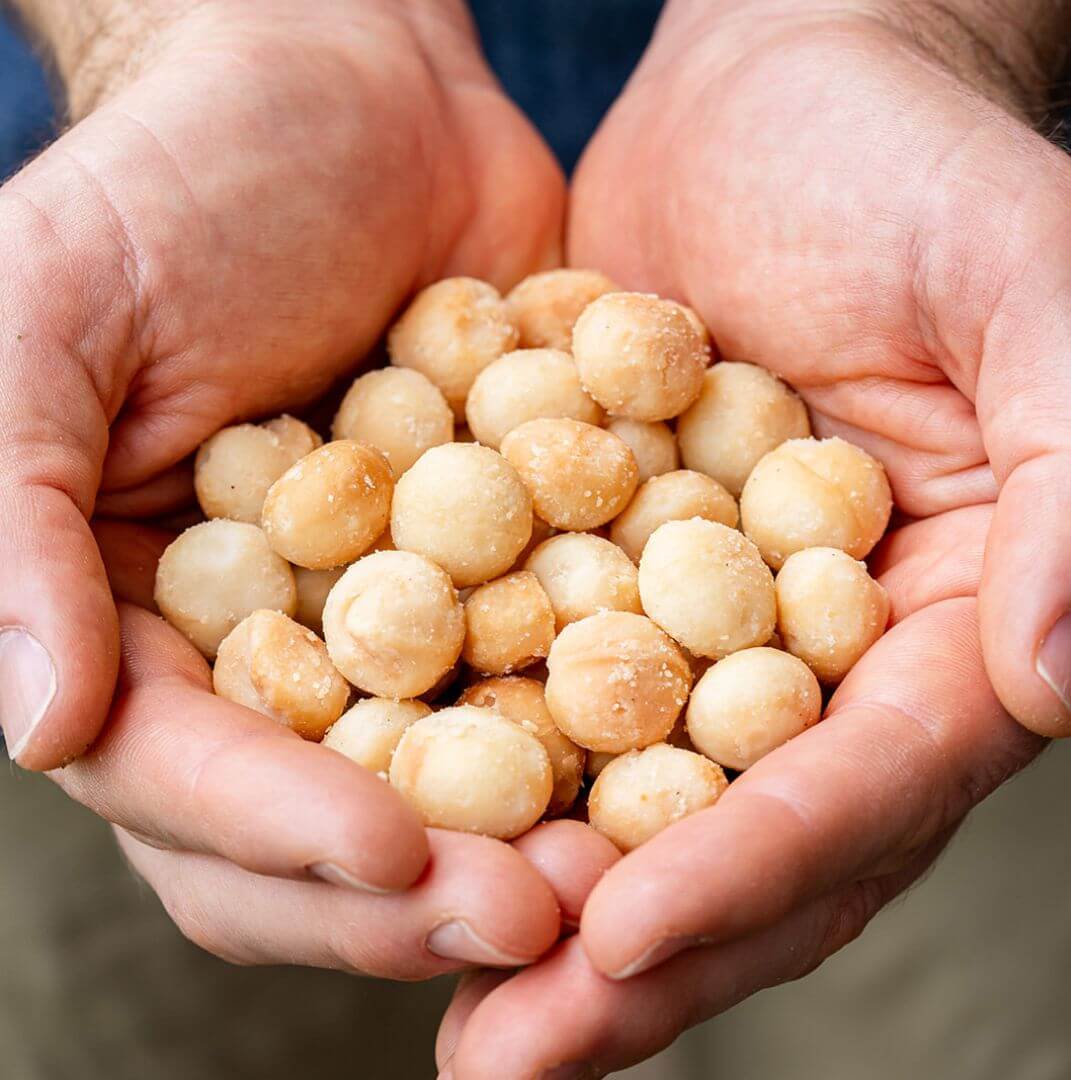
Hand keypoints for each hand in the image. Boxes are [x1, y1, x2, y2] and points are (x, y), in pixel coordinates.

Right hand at [1, 0, 570, 968]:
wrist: (351, 93)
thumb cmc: (179, 182)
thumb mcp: (52, 314)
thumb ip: (12, 512)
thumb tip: (39, 728)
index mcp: (140, 625)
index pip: (189, 780)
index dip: (281, 834)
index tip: (391, 862)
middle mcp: (272, 658)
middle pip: (329, 830)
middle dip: (425, 887)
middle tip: (544, 915)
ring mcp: (400, 629)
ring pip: (457, 783)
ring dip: (536, 843)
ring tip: (633, 871)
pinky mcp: (512, 574)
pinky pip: (561, 671)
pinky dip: (619, 725)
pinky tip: (697, 758)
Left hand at [439, 0, 1070, 1071]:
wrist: (779, 100)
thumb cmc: (916, 172)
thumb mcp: (1030, 287)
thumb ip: (1070, 478)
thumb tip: (1057, 675)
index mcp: (941, 623)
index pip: (860, 787)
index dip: (751, 869)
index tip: (621, 938)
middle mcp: (818, 657)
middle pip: (733, 838)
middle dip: (625, 952)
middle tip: (504, 1052)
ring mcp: (701, 624)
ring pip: (621, 797)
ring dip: (530, 901)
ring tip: (431, 994)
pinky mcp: (594, 565)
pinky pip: (527, 684)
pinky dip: (466, 763)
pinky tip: (378, 825)